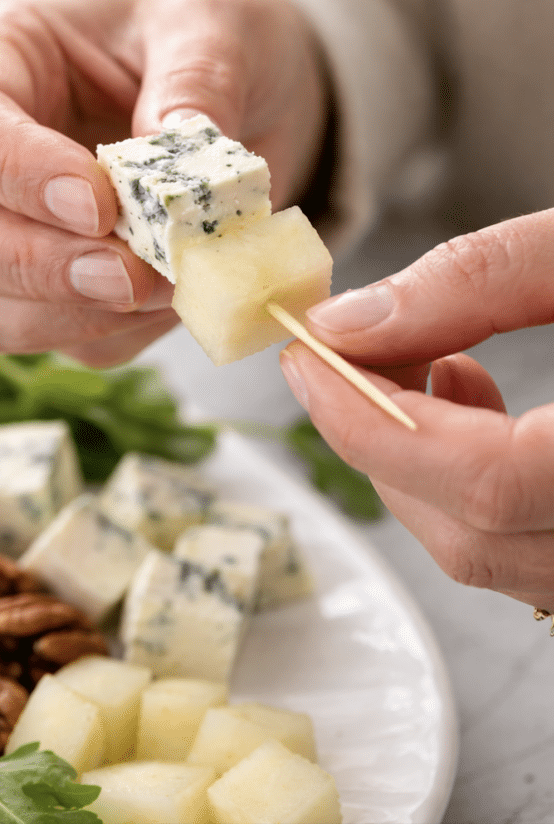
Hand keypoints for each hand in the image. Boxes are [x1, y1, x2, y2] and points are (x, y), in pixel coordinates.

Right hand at [0, 0, 327, 365]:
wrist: (243, 89)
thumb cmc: (206, 35)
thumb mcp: (214, 23)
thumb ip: (197, 77)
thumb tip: (175, 146)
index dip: (19, 175)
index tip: (100, 206)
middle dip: (34, 266)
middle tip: (130, 274)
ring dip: (73, 315)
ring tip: (166, 287)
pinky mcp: (49, 292)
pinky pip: (63, 341)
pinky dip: (120, 334)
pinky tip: (175, 295)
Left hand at [280, 210, 553, 610]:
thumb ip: (480, 279)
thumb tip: (352, 322)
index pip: (481, 483)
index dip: (370, 421)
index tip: (307, 358)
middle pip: (472, 534)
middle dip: (379, 441)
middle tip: (343, 354)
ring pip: (493, 555)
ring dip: (418, 465)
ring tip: (420, 361)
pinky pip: (527, 549)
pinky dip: (468, 486)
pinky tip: (471, 397)